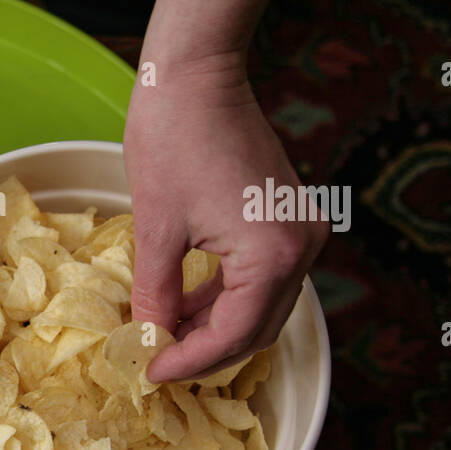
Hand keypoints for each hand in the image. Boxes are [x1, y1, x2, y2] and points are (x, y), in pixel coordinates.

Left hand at [123, 54, 328, 381]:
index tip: (150, 374)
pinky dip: (225, 299)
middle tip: (155, 364)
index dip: (189, 362)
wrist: (196, 75)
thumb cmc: (172, 140)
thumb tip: (147, 341)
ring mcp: (301, 232)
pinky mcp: (289, 220)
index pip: (234, 335)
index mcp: (275, 254)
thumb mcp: (155, 228)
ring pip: (261, 308)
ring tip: (163, 338)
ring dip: (215, 328)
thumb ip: (156, 294)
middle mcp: (302, 248)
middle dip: (205, 352)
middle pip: (256, 329)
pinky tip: (184, 306)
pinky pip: (261, 279)